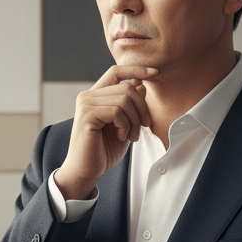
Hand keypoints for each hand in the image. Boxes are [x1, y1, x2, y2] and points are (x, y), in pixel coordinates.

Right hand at [53, 65, 157, 199]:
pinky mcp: (86, 115)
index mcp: (96, 96)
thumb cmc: (103, 151)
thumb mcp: (124, 125)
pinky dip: (125, 125)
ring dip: (134, 120)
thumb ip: (130, 104)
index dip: (136, 69)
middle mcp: (88, 96)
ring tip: (131, 136)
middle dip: (142, 108)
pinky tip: (121, 136)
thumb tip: (141, 84)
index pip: (116, 71)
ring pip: (124, 99)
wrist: (87, 172)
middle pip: (127, 87)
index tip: (155, 72)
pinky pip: (117, 110)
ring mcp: (85, 104)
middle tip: (143, 128)